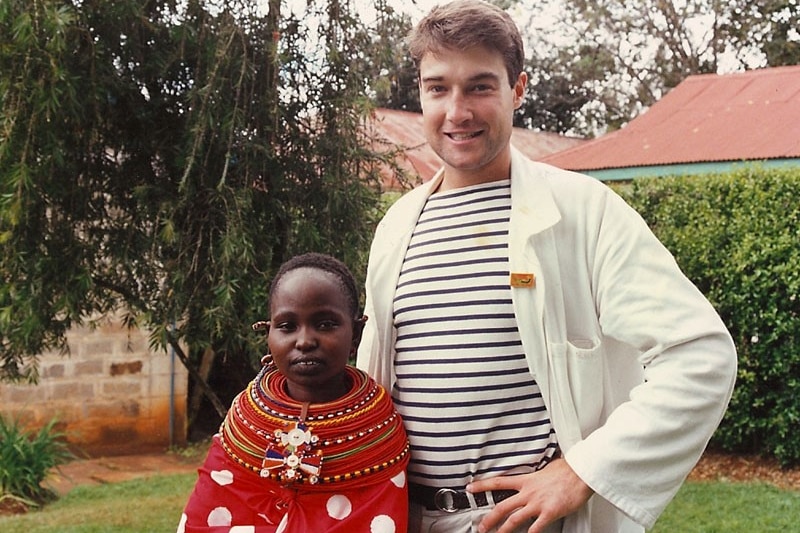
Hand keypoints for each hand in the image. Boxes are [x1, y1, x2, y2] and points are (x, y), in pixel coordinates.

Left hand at [465, 458, 593, 532]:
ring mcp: (538, 504)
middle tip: (481, 526)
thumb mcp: (546, 468)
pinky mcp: (549, 513)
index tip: (470, 488)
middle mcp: (529, 493)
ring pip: (514, 520)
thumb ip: (537, 475)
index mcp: (526, 480)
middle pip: (502, 506)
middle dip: (489, 518)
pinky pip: (536, 528)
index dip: (482, 486)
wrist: (580, 472)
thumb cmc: (567, 469)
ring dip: (503, 530)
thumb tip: (538, 473)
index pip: (498, 482)